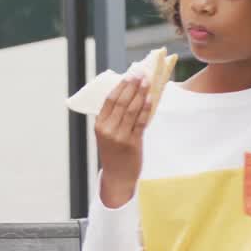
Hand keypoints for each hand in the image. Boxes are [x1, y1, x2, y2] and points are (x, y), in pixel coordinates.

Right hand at [94, 75, 151, 208]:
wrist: (118, 177)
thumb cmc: (114, 152)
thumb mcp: (108, 134)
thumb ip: (114, 117)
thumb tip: (129, 93)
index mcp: (99, 125)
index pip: (110, 100)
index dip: (121, 86)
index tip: (130, 74)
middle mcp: (108, 130)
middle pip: (121, 102)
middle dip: (132, 86)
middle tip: (141, 73)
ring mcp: (119, 137)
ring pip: (131, 110)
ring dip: (140, 93)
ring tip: (147, 81)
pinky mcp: (132, 143)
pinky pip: (140, 122)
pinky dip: (146, 109)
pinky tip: (151, 98)